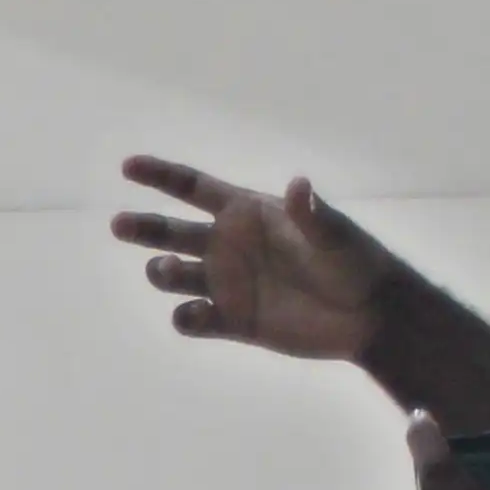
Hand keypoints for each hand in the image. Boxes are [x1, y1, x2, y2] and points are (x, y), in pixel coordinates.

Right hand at [112, 157, 395, 364]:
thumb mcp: (334, 236)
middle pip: (170, 231)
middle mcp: (228, 246)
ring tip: (167, 270)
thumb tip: (298, 185)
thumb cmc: (355, 263)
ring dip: (162, 272)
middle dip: (143, 227)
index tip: (128, 167)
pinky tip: (194, 315)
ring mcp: (226, 285)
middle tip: (120, 224)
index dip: (159, 176)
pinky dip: (186, 318)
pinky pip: (193, 320)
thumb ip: (311, 214)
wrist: (369, 317)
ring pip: (173, 275)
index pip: (193, 189)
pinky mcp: (232, 322)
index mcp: (246, 214)